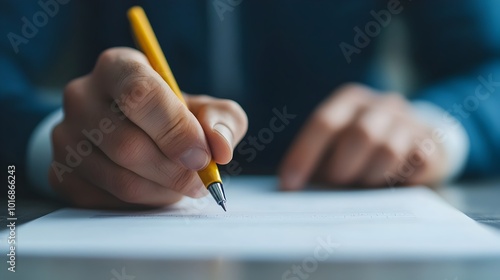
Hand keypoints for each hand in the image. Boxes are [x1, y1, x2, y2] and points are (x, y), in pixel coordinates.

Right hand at [50, 47, 247, 208]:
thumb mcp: (204, 107)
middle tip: (201, 179)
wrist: (130, 131)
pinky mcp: (62, 172)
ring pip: (119, 179)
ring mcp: (65, 136)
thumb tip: (220, 147)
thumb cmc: (172, 116)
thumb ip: (222, 120)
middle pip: (127, 144)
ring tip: (183, 184)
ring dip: (163, 190)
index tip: (203, 156)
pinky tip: (157, 189)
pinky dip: (144, 202)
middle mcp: (82, 96)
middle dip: (174, 171)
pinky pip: (107, 200)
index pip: (140, 93)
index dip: (176, 130)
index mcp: (118, 67)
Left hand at [279, 83, 447, 189]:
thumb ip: (318, 161)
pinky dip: (400, 179)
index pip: (324, 122)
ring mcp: (410, 120)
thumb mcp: (338, 146)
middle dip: (342, 166)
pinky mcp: (431, 141)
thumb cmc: (364, 148)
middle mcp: (381, 104)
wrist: (418, 140)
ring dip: (371, 175)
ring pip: (389, 150)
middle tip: (335, 184)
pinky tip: (392, 183)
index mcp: (350, 100)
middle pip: (361, 134)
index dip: (304, 155)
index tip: (290, 186)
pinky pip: (416, 163)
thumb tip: (293, 188)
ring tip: (364, 184)